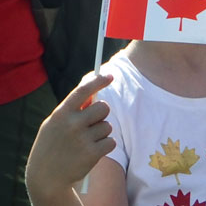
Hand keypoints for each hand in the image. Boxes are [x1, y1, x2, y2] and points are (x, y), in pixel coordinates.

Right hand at [26, 75, 115, 201]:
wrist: (46, 178)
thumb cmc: (52, 145)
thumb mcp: (55, 124)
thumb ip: (72, 109)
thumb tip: (94, 93)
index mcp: (61, 113)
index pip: (83, 90)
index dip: (98, 81)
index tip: (110, 76)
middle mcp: (72, 124)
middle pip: (104, 107)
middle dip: (101, 114)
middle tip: (92, 123)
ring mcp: (83, 139)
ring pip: (108, 126)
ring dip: (101, 133)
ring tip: (86, 142)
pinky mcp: (92, 153)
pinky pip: (111, 141)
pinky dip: (105, 146)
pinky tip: (91, 152)